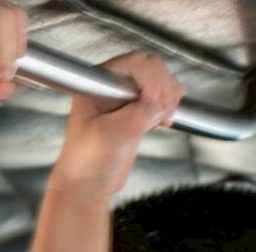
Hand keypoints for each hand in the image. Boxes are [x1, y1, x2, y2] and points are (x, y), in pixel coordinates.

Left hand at [51, 51, 185, 198]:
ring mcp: (128, 99)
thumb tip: (158, 104)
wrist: (89, 185)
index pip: (134, 63)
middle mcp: (114, 86)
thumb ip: (135, 116)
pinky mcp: (139, 113)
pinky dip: (170, 106)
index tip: (153, 102)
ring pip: (161, 81)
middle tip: (162, 112)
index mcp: (98, 83)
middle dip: (163, 88)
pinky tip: (165, 119)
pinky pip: (162, 98)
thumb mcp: (108, 136)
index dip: (150, 79)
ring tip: (164, 118)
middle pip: (152, 67)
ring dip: (169, 96)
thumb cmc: (85, 160)